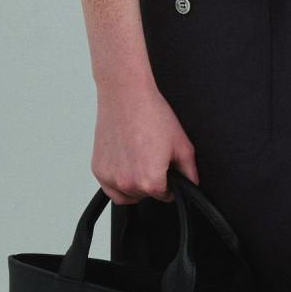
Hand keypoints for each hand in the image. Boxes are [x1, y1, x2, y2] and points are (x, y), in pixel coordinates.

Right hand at [94, 84, 198, 204]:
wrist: (126, 95)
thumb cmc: (151, 115)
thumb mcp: (181, 143)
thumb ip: (189, 170)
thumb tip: (193, 183)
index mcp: (151, 181)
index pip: (165, 196)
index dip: (169, 183)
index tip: (166, 170)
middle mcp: (128, 183)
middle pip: (145, 196)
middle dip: (152, 183)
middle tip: (152, 159)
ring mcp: (110, 177)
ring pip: (125, 196)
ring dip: (133, 187)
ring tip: (139, 163)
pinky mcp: (98, 169)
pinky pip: (109, 187)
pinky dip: (116, 181)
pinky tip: (124, 162)